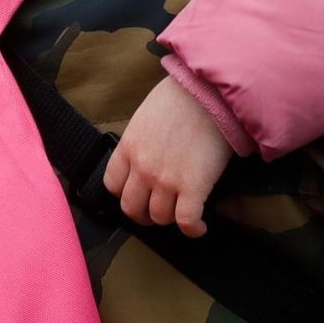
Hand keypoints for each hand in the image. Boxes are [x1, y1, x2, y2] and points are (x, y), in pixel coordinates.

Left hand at [103, 78, 234, 237]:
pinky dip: (193, 229)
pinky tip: (199, 227)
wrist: (211, 92)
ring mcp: (166, 180)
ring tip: (182, 212)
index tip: (137, 194)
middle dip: (143, 214)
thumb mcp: (148, 115)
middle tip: (157, 211)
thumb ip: (142, 140)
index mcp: (129, 146)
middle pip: (132, 208)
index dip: (124, 194)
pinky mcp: (192, 187)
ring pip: (159, 217)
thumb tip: (151, 155)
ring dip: (170, 218)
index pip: (112, 185)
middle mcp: (142, 167)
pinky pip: (186, 221)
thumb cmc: (184, 96)